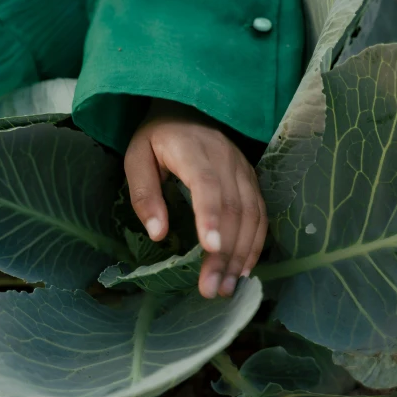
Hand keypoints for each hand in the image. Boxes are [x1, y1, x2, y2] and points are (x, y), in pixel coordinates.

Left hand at [124, 100, 267, 297]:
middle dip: (224, 253)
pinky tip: (243, 268)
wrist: (186, 107)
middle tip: (212, 289)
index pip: (207, 185)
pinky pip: (260, 213)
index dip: (211, 217)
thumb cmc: (156, 138)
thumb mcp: (137, 159)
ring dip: (241, 254)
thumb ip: (145, 194)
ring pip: (251, 214)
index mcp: (193, 150)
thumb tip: (158, 234)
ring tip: (226, 287)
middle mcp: (226, 159)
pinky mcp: (251, 179)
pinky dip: (255, 243)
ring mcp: (243, 169)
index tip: (210, 249)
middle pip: (233, 208)